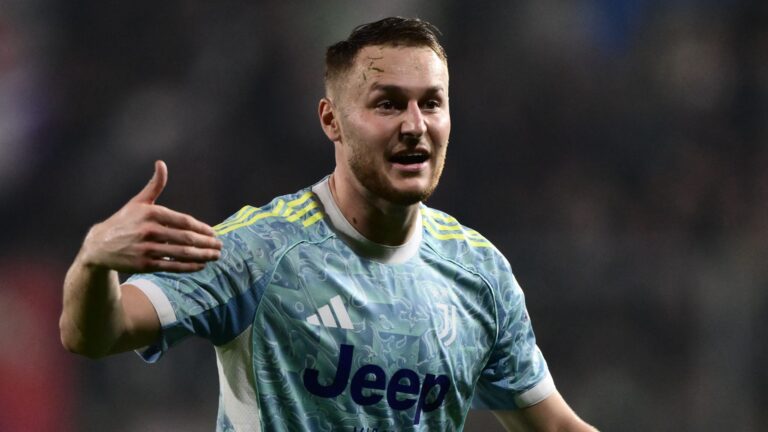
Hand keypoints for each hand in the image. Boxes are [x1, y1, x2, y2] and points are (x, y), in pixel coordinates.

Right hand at [79, 160, 221, 272]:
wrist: (98, 245)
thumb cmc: (124, 221)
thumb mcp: (138, 202)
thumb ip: (154, 185)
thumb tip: (161, 163)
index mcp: (151, 213)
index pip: (184, 221)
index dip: (202, 228)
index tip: (213, 233)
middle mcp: (149, 230)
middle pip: (185, 238)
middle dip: (206, 243)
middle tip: (220, 245)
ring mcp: (146, 248)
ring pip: (181, 253)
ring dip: (202, 255)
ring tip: (215, 256)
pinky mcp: (144, 264)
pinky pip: (172, 266)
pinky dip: (189, 267)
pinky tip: (201, 265)